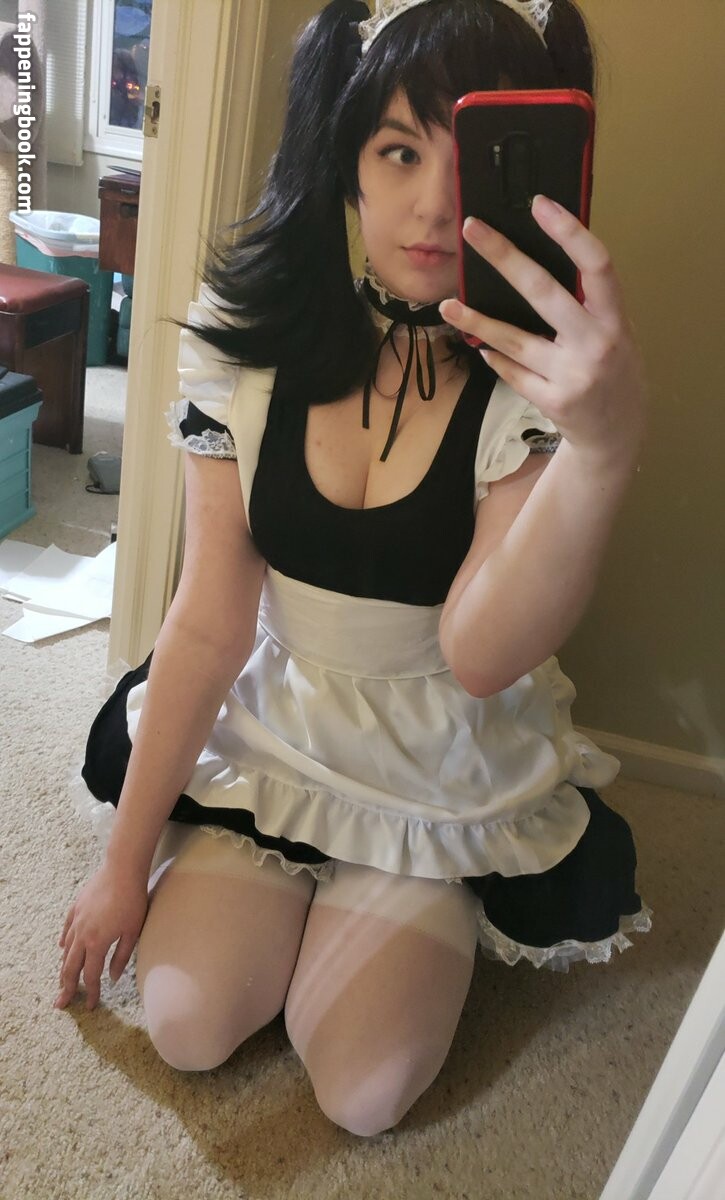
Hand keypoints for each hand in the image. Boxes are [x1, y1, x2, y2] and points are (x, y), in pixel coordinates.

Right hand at [54, 862, 148, 1010]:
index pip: (90, 975)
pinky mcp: (76, 908)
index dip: (90, 992)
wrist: (122, 870)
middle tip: (61, 1003)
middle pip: (71, 967)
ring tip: (62, 980)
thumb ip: (122, 957)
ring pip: (66, 950)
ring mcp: (77, 920)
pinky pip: (66, 930)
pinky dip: (64, 943)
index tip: (91, 1006)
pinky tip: (62, 949)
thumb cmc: (133, 900)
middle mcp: (82, 934)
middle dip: (66, 987)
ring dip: (64, 967)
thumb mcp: (132, 932)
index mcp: (97, 943)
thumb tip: (113, 978)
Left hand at [439, 195, 647, 471]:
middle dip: (504, 256)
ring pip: (515, 339)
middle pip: (543, 291)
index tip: (540, 204)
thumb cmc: (612, 369)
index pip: (597, 265)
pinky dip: (496, 357)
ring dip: (477, 320)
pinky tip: (481, 346)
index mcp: (615, 318)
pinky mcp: (551, 401)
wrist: (618, 433)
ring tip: (448, 303)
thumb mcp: (614, 331)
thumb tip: (540, 257)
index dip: (569, 232)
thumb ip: (587, 303)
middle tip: (470, 229)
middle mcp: (596, 344)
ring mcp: (572, 375)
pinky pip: (512, 371)